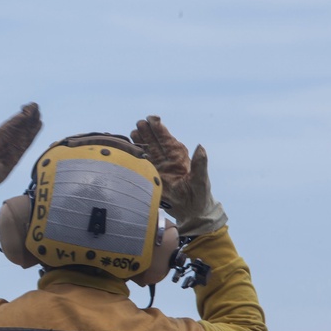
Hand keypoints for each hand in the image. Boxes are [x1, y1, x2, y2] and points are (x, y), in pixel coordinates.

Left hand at [0, 103, 41, 221]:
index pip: (7, 128)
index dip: (16, 119)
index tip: (25, 110)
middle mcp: (2, 143)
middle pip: (16, 128)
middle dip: (26, 117)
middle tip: (35, 105)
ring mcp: (9, 149)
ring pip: (22, 134)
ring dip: (30, 124)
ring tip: (39, 113)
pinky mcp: (14, 157)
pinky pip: (25, 143)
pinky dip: (32, 135)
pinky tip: (37, 127)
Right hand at [130, 115, 226, 236]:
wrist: (191, 212)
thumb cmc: (199, 196)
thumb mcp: (201, 179)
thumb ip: (200, 164)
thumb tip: (201, 147)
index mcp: (179, 157)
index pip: (167, 139)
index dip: (160, 129)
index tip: (153, 119)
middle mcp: (168, 160)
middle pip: (155, 142)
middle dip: (147, 131)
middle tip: (140, 122)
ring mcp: (158, 167)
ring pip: (147, 150)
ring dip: (140, 140)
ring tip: (133, 131)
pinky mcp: (151, 176)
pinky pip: (142, 163)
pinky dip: (135, 154)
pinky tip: (129, 147)